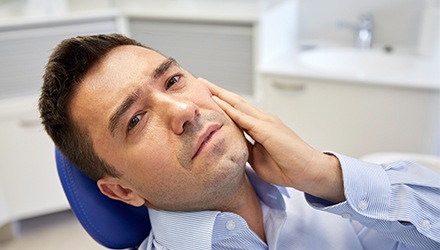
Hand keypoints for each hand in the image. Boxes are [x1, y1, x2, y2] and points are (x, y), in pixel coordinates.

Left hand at [202, 78, 344, 202]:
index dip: (222, 102)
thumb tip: (232, 146)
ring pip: (238, 104)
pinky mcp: (267, 129)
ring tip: (205, 85)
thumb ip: (246, 149)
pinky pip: (243, 117)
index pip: (237, 111)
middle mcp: (263, 119)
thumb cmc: (287, 167)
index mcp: (261, 126)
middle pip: (236, 102)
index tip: (207, 97)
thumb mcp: (258, 159)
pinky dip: (229, 108)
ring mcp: (265, 122)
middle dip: (218, 92)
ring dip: (221, 94)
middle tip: (202, 82)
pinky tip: (217, 101)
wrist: (309, 172)